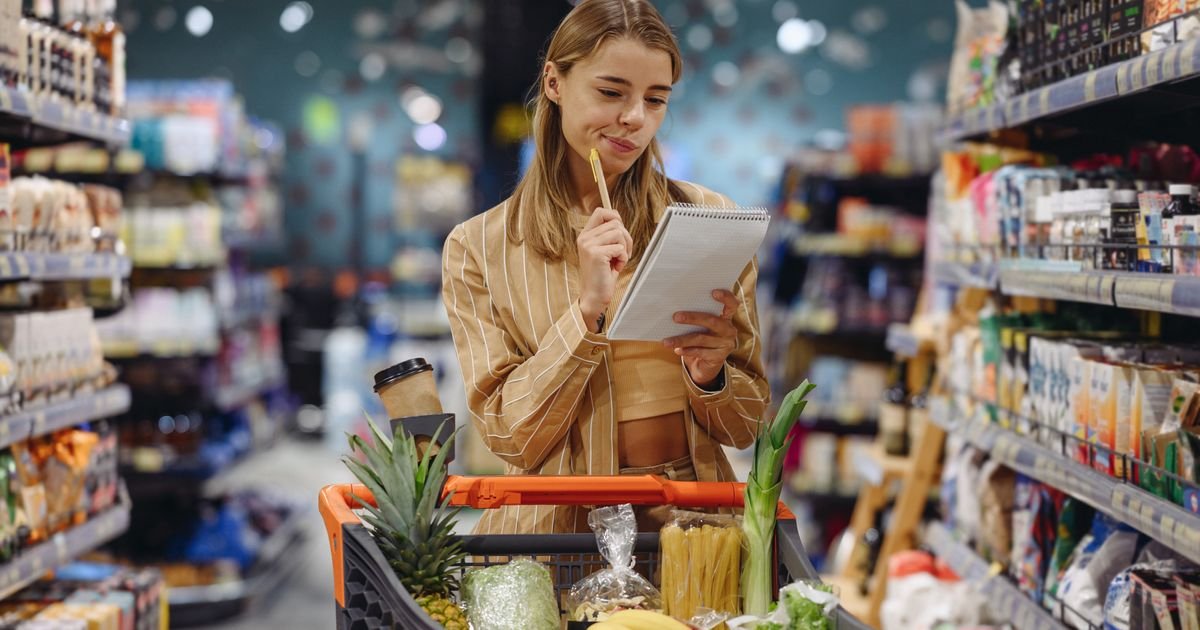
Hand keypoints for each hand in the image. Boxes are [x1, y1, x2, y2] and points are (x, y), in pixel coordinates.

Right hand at [576, 207, 632, 330]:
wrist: (594, 297)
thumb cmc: (602, 275)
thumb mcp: (604, 251)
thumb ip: (608, 235)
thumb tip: (619, 221)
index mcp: (585, 235)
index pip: (601, 212)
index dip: (615, 217)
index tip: (620, 234)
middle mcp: (585, 238)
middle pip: (616, 222)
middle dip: (625, 238)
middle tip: (622, 253)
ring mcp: (589, 245)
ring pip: (619, 233)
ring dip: (625, 248)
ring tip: (617, 261)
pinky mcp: (595, 254)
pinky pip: (620, 248)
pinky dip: (623, 259)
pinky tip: (616, 268)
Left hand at [664, 289, 739, 386]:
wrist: (703, 365)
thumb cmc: (699, 339)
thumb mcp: (699, 327)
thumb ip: (695, 317)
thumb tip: (674, 310)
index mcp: (726, 318)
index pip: (732, 304)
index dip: (726, 297)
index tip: (713, 292)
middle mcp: (729, 330)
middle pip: (713, 321)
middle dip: (693, 318)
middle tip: (676, 316)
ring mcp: (725, 345)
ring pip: (701, 339)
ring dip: (682, 339)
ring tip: (667, 341)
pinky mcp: (719, 358)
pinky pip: (700, 352)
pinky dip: (687, 350)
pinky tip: (676, 350)